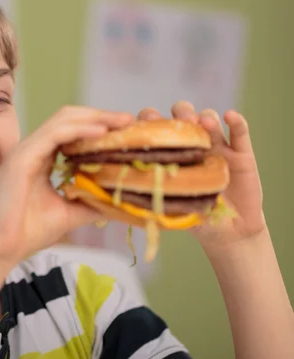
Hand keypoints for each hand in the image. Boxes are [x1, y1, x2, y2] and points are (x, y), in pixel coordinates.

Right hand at [0, 106, 134, 270]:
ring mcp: (26, 151)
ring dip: (95, 118)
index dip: (99, 126)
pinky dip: (80, 129)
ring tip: (122, 122)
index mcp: (41, 158)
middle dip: (102, 116)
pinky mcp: (22, 158)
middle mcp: (33, 149)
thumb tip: (120, 201)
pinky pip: (54, 134)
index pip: (73, 130)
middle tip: (130, 121)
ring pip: (63, 120)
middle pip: (70, 118)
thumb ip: (90, 201)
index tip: (127, 131)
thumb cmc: (26, 232)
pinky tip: (101, 132)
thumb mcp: (69, 213)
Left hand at [137, 101, 265, 247]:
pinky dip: (236, 122)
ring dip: (204, 116)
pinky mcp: (241, 153)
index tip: (146, 126)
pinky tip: (230, 117)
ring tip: (203, 124)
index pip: (156, 129)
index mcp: (171, 155)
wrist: (230, 230)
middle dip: (179, 114)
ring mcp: (217, 146)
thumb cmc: (195, 218)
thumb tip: (130, 197)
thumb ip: (159, 199)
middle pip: (181, 115)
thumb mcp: (174, 209)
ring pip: (208, 118)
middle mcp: (192, 145)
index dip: (149, 122)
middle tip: (181, 125)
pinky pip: (240, 132)